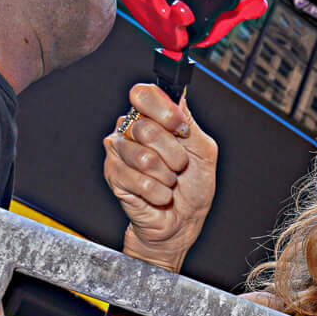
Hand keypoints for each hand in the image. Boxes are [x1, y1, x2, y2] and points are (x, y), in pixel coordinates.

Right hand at [105, 83, 215, 269]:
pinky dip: (158, 192)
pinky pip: (139, 181)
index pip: (144, 94)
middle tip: (178, 166)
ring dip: (166, 176)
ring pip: (144, 157)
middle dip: (174, 154)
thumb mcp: (203, 151)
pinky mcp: (113, 175)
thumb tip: (179, 100)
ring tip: (168, 181)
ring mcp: (118, 152)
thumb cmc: (192, 186)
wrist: (182, 221)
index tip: (180, 128)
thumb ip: (190, 124)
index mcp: (153, 118)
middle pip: (147, 128)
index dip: (164, 110)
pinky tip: (158, 194)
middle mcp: (131, 130)